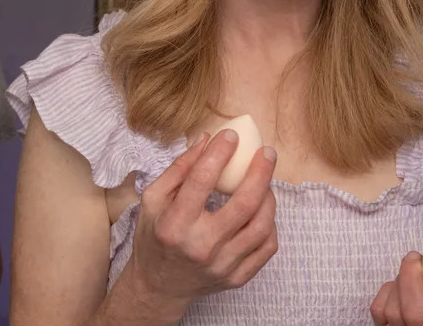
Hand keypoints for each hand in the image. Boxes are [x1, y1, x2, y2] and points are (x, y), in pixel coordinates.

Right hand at [123, 129, 278, 307]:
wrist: (158, 286)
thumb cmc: (154, 237)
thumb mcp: (152, 199)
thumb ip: (178, 169)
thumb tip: (206, 140)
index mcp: (175, 224)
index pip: (202, 180)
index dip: (220, 153)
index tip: (230, 136)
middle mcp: (201, 247)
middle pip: (244, 203)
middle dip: (260, 171)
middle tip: (267, 153)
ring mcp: (222, 266)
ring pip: (261, 225)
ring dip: (269, 197)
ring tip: (265, 181)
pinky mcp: (237, 278)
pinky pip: (266, 248)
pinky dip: (270, 225)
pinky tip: (263, 210)